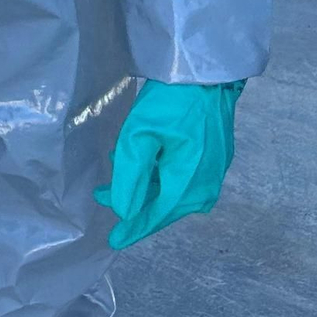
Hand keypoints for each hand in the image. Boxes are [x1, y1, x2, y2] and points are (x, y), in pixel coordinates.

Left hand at [94, 79, 242, 250]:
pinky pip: (182, 180)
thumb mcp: (141, 136)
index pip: (155, 216)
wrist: (207, 76)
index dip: (133, 229)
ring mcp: (213, 175)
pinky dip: (160, 177)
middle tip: (101, 195)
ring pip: (171, 192)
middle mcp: (204, 188)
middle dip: (133, 203)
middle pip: (163, 205)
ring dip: (145, 187)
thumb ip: (132, 177)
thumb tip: (125, 212)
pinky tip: (145, 164)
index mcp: (187, 186)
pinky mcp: (215, 162)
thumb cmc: (172, 103)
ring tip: (117, 175)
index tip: (113, 240)